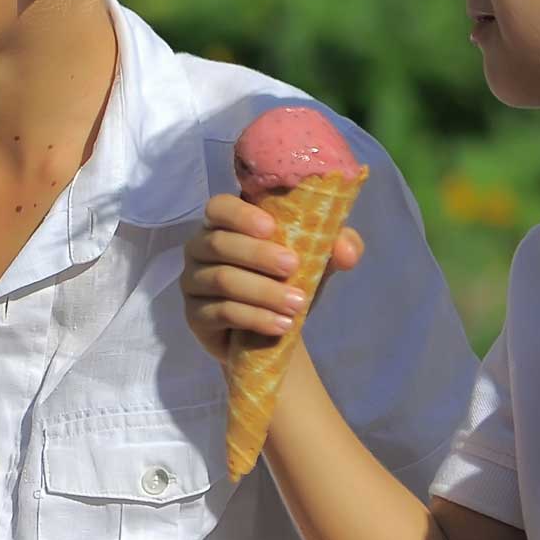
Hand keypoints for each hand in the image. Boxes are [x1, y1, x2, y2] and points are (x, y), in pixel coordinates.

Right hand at [180, 194, 362, 364]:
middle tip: (294, 267)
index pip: (218, 207)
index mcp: (225, 225)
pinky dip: (255, 317)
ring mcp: (192, 283)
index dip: (240, 215)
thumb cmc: (289, 282)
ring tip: (296, 305)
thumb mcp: (317, 260)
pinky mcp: (194, 316)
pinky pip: (221, 312)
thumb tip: (346, 251)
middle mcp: (200, 249)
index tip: (271, 228)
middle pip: (218, 243)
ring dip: (263, 292)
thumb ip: (335, 246)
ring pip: (221, 280)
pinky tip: (281, 324)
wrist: (273, 331)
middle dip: (258, 254)